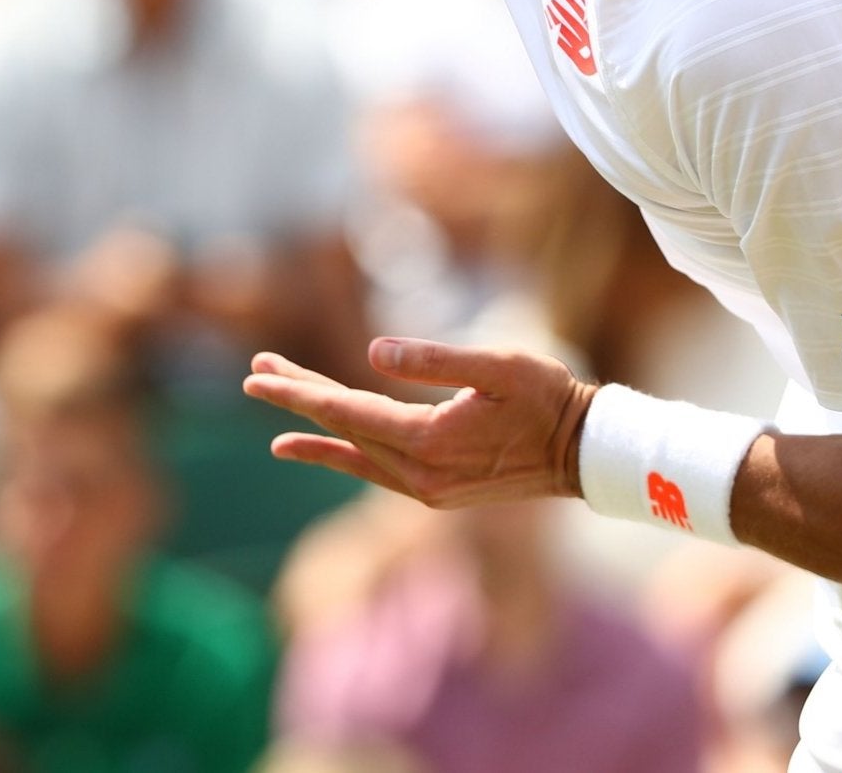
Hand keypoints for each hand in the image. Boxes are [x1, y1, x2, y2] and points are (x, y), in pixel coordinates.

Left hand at [243, 339, 597, 507]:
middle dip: (296, 397)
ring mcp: (426, 488)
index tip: (256, 375)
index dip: (297, 390)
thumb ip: (435, 359)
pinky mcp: (437, 490)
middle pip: (341, 429)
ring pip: (354, 451)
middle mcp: (418, 473)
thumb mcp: (498, 366)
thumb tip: (373, 350)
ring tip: (276, 395)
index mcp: (427, 440)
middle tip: (255, 371)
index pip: (344, 410)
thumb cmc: (548, 399)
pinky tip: (318, 444)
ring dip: (313, 425)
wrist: (586, 454)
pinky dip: (341, 454)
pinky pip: (374, 470)